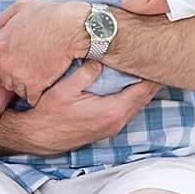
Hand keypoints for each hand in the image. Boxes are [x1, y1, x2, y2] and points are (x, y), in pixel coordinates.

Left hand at [0, 0, 94, 102]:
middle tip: (28, 70)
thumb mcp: (21, 7)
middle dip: (11, 78)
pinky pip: (32, 98)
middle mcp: (4, 62)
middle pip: (1, 82)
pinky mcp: (35, 85)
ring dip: (25, 86)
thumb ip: (3, 20)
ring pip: (16, 91)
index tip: (12, 68)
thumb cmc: (50, 15)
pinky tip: (46, 82)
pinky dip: (38, 94)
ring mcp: (18, 76)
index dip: (0, 70)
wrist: (72, 27)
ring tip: (39, 73)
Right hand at [0, 65, 152, 156]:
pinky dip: (133, 95)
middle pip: (146, 96)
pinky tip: (129, 83)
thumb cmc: (48, 115)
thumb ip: (86, 72)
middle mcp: (117, 121)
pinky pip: (128, 109)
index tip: (156, 55)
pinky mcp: (107, 127)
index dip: (152, 71)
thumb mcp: (64, 89)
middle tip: (156, 57)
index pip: (144, 88)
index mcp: (112, 111)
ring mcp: (113, 126)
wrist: (38, 137)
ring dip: (143, 86)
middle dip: (152, 77)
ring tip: (145, 67)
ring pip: (138, 104)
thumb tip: (100, 58)